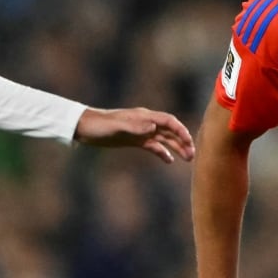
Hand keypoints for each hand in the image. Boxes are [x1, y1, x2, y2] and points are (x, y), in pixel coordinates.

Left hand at [77, 107, 194, 162]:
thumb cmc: (99, 125)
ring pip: (164, 139)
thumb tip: (155, 127)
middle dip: (183, 141)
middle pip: (170, 131)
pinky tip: (169, 161)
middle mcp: (145, 123)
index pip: (169, 121)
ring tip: (188, 159)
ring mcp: (141, 131)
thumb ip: (136, 127)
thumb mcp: (117, 127)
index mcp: (144, 116)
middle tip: (192, 155)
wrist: (84, 127)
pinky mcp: (135, 140)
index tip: (189, 143)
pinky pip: (153, 146)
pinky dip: (162, 152)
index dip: (181, 131)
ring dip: (176, 147)